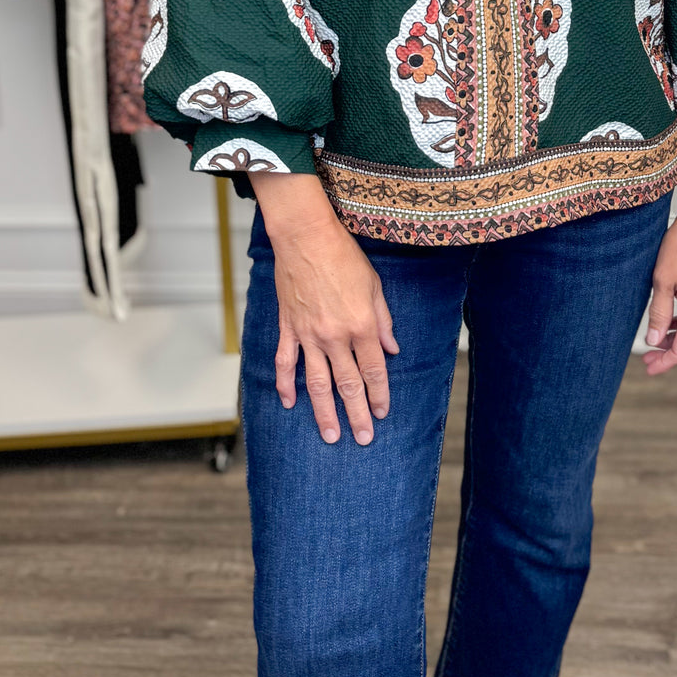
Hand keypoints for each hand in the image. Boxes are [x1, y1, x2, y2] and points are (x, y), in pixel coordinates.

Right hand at [253, 172, 399, 443]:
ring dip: (324, 412)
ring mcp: (308, 335)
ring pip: (316, 383)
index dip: (379, 394)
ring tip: (330, 435)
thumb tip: (391, 349)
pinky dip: (286, 385)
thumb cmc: (344, 256)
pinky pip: (285, 363)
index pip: (373, 370)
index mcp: (361, 325)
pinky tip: (289, 403)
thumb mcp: (374, 285)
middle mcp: (335, 336)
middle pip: (348, 384)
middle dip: (356, 414)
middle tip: (363, 439)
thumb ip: (383, 321)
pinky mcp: (288, 328)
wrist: (306, 237)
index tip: (382, 414)